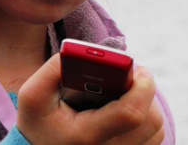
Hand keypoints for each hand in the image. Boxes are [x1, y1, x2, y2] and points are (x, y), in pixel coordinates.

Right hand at [17, 54, 163, 144]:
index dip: (142, 86)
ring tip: (125, 89)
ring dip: (146, 103)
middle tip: (129, 74)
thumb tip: (80, 52)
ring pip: (155, 129)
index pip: (131, 113)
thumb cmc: (38, 122)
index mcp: (87, 135)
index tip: (138, 67)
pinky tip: (125, 105)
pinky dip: (146, 118)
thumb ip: (53, 69)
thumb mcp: (32, 94)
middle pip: (150, 120)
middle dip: (144, 90)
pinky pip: (152, 138)